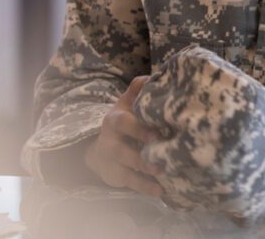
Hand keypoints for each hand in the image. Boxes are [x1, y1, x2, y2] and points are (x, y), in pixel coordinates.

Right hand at [84, 76, 163, 197]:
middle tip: (162, 156)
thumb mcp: (126, 104)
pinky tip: (161, 190)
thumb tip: (156, 74)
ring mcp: (112, 161)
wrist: (100, 149)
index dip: (138, 129)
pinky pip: (131, 183)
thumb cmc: (122, 122)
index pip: (124, 123)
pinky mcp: (116, 176)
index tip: (157, 134)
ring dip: (145, 172)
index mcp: (115, 120)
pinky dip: (145, 188)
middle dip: (141, 155)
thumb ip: (138, 90)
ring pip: (126, 168)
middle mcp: (110, 141)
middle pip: (122, 150)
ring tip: (163, 172)